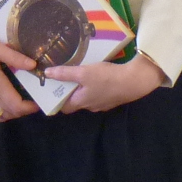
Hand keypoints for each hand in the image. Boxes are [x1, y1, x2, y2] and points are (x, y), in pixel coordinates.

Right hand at [0, 17, 37, 122]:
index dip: (29, 107)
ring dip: (13, 113)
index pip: (16, 105)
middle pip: (10, 112)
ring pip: (0, 116)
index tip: (38, 102)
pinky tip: (3, 108)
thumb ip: (15, 57)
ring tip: (20, 103)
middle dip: (24, 110)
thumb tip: (33, 65)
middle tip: (33, 100)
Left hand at [49, 52, 165, 113]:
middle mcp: (91, 106)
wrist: (134, 81)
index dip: (57, 100)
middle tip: (65, 78)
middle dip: (70, 92)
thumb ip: (65, 73)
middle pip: (76, 102)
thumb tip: (47, 73)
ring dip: (83, 89)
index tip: (52, 90)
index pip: (64, 108)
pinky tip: (98, 76)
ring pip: (88, 98)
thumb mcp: (83, 73)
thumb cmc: (106, 78)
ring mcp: (103, 104)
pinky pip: (99, 94)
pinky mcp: (113, 98)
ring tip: (80, 74)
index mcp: (82, 102)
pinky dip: (95, 87)